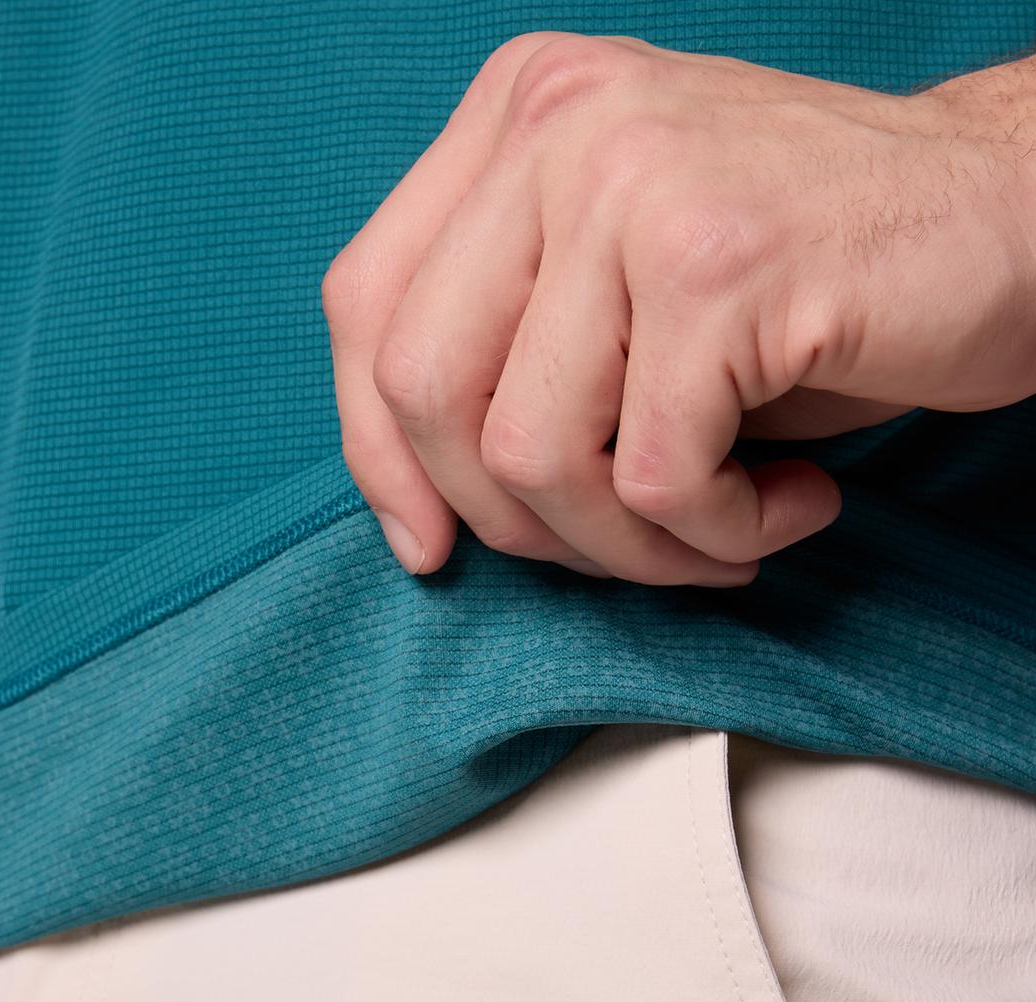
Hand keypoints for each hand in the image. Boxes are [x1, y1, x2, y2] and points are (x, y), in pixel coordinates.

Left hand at [323, 32, 1035, 583]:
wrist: (1008, 219)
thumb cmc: (803, 280)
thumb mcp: (620, 289)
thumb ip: (509, 356)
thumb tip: (423, 511)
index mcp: (513, 119)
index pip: (366, 306)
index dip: (379, 453)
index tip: (432, 546)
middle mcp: (557, 128)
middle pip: (424, 390)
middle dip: (518, 521)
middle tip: (625, 540)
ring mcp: (635, 185)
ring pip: (533, 456)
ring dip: (628, 546)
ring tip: (717, 528)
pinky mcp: (720, 265)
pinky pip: (654, 478)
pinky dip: (717, 534)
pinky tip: (787, 505)